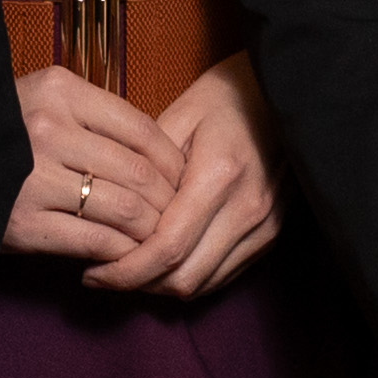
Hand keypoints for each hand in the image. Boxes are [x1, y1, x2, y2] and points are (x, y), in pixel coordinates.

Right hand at [6, 66, 187, 263]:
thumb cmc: (5, 133)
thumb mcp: (46, 103)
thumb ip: (96, 120)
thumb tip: (162, 157)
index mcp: (60, 92)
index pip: (142, 129)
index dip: (174, 161)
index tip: (184, 180)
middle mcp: (49, 129)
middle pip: (140, 172)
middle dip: (170, 202)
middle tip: (180, 217)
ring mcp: (34, 177)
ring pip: (125, 209)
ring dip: (151, 231)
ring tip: (157, 239)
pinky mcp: (24, 223)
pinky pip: (96, 240)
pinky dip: (121, 252)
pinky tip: (125, 256)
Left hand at [86, 51, 284, 298]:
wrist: (286, 92)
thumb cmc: (226, 96)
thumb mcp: (178, 116)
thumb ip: (146, 168)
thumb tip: (111, 215)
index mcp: (219, 176)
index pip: (167, 249)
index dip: (125, 271)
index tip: (92, 273)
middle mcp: (247, 209)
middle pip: (184, 278)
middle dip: (137, 285)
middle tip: (103, 274)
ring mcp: (265, 225)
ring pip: (203, 284)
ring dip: (161, 285)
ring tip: (129, 269)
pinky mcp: (272, 233)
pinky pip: (222, 275)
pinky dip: (189, 277)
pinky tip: (164, 262)